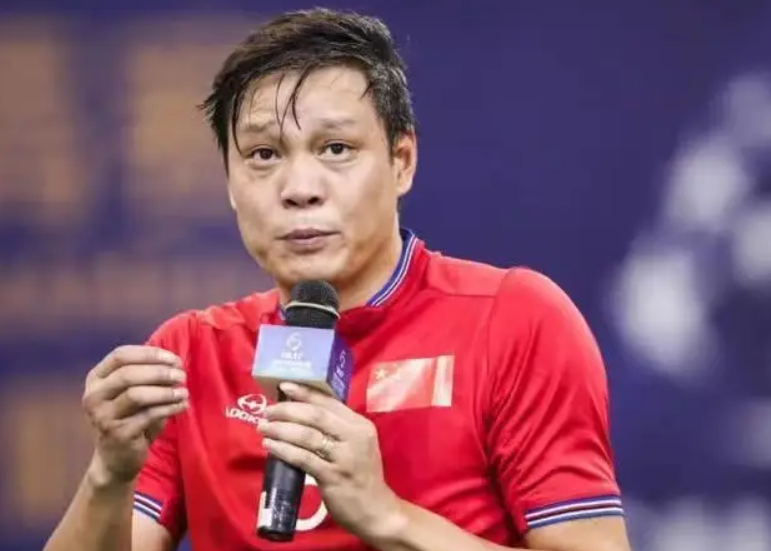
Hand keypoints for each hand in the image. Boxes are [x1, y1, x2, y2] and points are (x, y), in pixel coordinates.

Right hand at [82, 345, 187, 486]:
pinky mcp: (118, 434)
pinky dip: (170, 407)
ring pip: (136, 394)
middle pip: (128, 373)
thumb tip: (175, 360)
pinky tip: (182, 405)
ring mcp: (102, 416)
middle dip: (160, 372)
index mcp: (96, 379)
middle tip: (182, 376)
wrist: (116, 458)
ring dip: (166, 391)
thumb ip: (147, 374)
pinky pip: (148, 415)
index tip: (174, 359)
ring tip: (184, 392)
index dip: (150, 354)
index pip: (120, 355)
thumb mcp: (132, 392)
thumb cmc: (129, 417)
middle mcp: (94, 396)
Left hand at [258, 382, 404, 541]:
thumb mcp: (357, 445)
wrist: (376, 511)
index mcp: (360, 425)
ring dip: (281, 429)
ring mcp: (345, 457)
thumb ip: (337, 430)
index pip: (329, 402)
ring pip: (307, 436)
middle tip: (268, 411)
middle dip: (288, 410)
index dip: (305, 392)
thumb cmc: (361, 476)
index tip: (284, 386)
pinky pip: (303, 459)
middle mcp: (355, 437)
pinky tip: (270, 445)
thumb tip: (301, 413)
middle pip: (316, 415)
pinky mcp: (333, 477)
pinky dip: (284, 450)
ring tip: (263, 427)